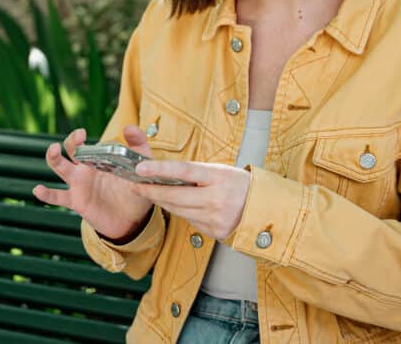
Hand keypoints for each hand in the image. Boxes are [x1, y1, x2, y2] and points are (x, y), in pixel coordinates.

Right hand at [33, 125, 154, 242]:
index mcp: (97, 158)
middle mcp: (85, 168)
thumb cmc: (133, 187)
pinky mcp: (77, 201)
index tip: (82, 132)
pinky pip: (58, 197)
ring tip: (53, 149)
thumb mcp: (140, 164)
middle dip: (71, 141)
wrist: (133, 218)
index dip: (79, 137)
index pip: (84, 142)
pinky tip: (38, 189)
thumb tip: (129, 127)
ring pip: (60, 168)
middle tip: (79, 136)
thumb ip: (138, 144)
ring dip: (53, 158)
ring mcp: (78, 184)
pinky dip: (46, 194)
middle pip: (70, 150)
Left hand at [130, 160, 251, 240]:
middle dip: (151, 191)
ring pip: (178, 210)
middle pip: (175, 195)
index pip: (184, 171)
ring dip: (163, 201)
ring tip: (151, 193)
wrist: (265, 209)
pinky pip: (190, 221)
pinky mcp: (215, 232)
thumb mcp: (222, 171)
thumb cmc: (240, 185)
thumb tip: (167, 175)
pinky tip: (178, 205)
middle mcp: (216, 199)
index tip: (140, 168)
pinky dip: (181, 212)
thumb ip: (198, 174)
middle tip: (135, 186)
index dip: (160, 169)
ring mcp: (215, 218)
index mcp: (219, 177)